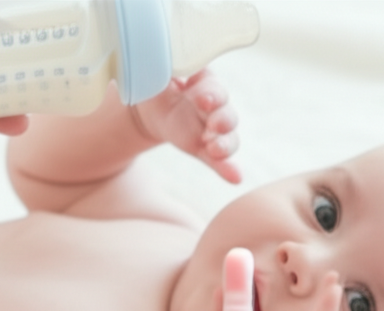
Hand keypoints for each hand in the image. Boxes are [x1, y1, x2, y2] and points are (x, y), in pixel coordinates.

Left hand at [131, 69, 241, 183]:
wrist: (148, 104)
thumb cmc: (154, 79)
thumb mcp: (156, 70)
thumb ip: (162, 66)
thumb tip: (159, 58)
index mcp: (203, 82)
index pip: (214, 88)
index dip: (211, 94)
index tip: (203, 100)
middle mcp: (214, 106)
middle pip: (227, 114)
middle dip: (223, 120)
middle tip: (214, 125)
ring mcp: (211, 129)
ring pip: (228, 138)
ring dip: (226, 145)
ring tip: (216, 150)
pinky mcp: (204, 148)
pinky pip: (219, 160)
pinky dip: (228, 169)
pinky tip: (235, 178)